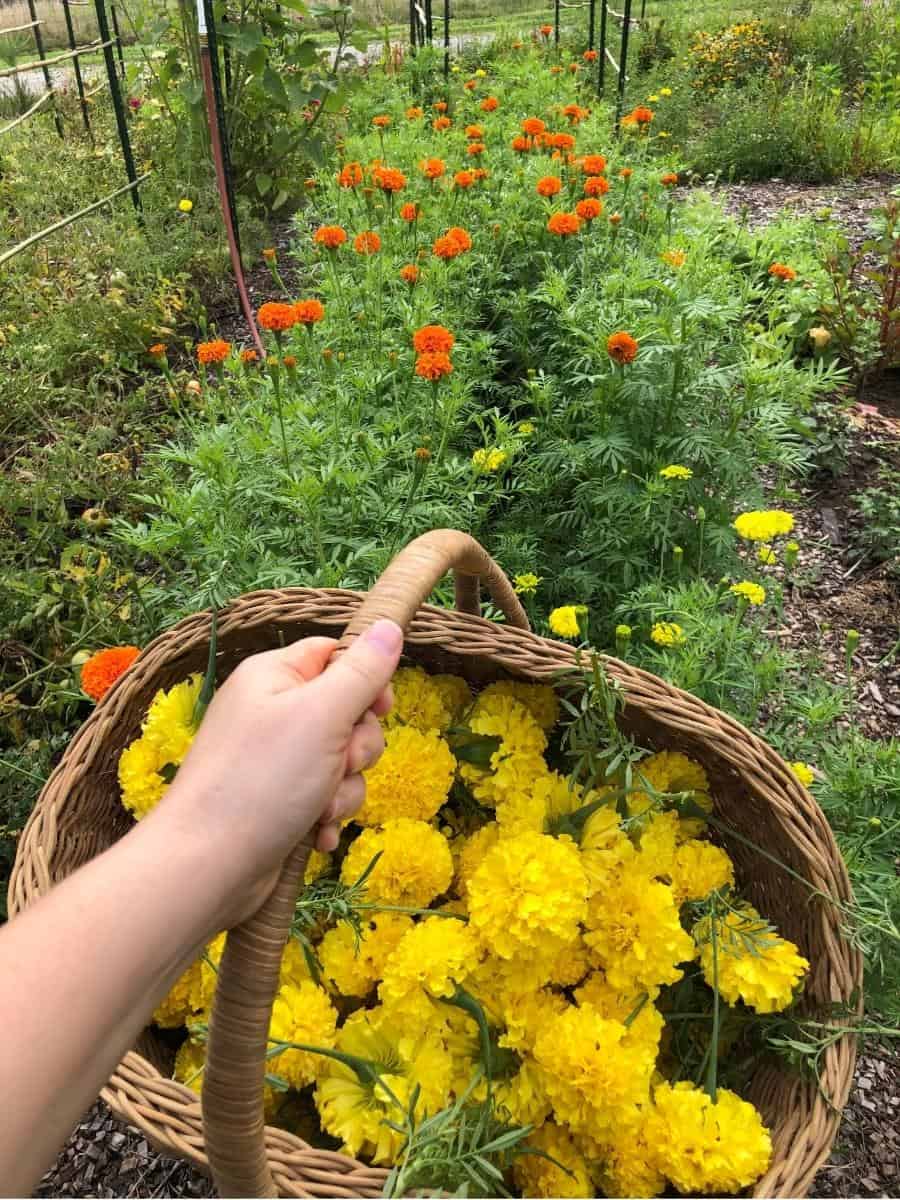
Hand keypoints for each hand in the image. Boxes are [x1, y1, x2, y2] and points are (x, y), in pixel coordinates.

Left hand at [153, 620, 402, 925]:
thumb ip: (362, 671)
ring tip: (321, 810)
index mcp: (273, 677)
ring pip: (342, 760)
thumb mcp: (322, 715)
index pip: (333, 653)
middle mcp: (271, 712)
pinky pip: (325, 797)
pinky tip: (314, 835)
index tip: (381, 707)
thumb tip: (388, 625)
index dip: (366, 677)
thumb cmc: (262, 781)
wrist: (207, 867)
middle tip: (342, 764)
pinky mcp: (278, 800)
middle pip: (347, 711)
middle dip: (358, 746)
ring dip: (344, 788)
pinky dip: (327, 816)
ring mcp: (274, 760)